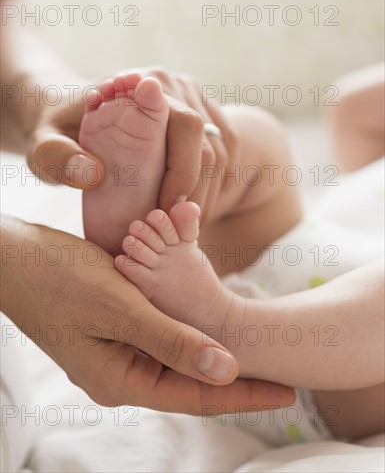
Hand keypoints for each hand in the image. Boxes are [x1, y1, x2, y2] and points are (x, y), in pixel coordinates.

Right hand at [1, 216, 293, 412]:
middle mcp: (122, 374)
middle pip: (191, 381)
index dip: (245, 395)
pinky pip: (162, 337)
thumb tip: (227, 370)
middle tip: (282, 373)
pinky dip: (190, 331)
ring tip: (258, 351)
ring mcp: (117, 352)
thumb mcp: (120, 309)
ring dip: (214, 353)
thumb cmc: (59, 280)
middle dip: (236, 378)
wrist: (14, 259)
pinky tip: (211, 325)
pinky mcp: (116, 330)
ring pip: (178, 359)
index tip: (288, 392)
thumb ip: (172, 341)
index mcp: (122, 379)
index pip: (197, 396)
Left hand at [27, 68, 239, 222]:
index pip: (184, 125)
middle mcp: (176, 87)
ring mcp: (194, 100)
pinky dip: (219, 183)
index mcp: (142, 84)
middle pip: (210, 143)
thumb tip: (95, 174)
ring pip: (223, 152)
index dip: (184, 171)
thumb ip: (57, 158)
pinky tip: (199, 206)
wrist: (73, 118)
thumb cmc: (58, 133)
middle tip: (176, 227)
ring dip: (210, 193)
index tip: (165, 209)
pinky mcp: (203, 116)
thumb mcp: (44, 147)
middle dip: (197, 192)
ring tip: (185, 223)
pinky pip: (227, 152)